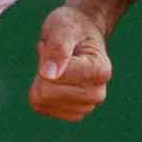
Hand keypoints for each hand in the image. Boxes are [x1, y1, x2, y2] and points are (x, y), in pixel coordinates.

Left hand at [29, 0, 114, 123]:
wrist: (82, 34)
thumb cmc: (73, 28)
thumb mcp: (63, 28)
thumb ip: (57, 48)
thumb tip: (48, 75)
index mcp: (100, 71)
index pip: (53, 79)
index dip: (46, 60)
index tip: (60, 46)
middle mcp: (97, 93)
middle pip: (45, 94)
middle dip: (42, 72)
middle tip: (56, 57)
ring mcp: (86, 106)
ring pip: (41, 102)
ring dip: (41, 81)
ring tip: (57, 66)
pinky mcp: (73, 113)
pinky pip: (41, 108)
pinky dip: (41, 91)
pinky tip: (55, 79)